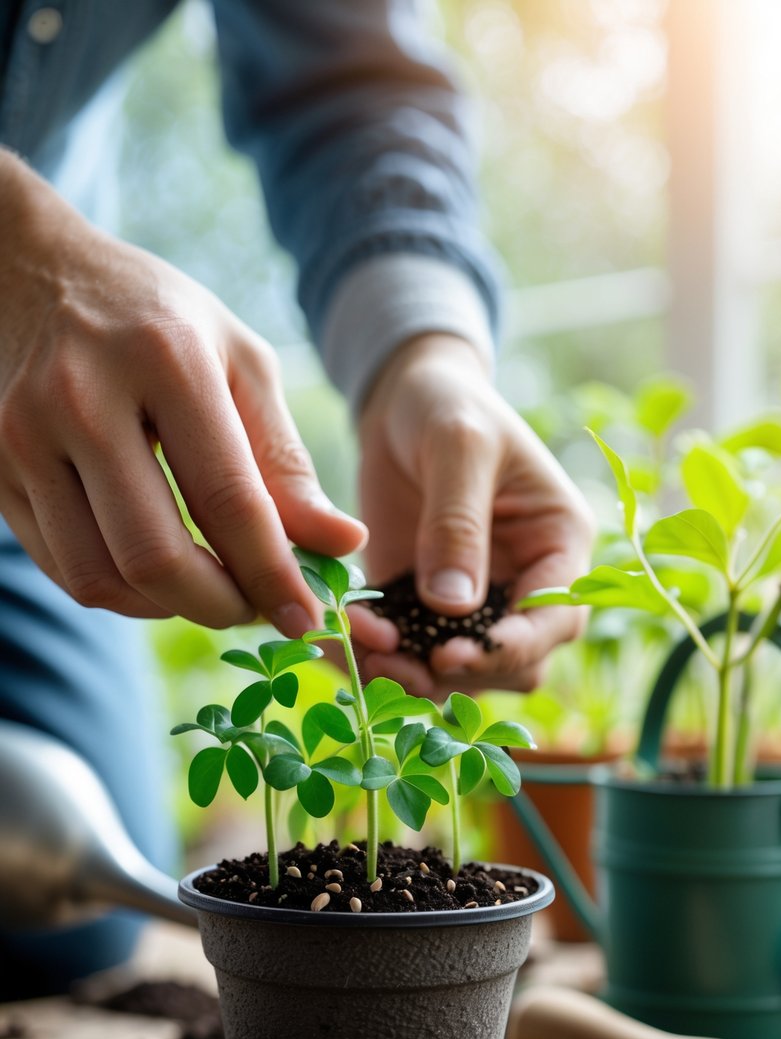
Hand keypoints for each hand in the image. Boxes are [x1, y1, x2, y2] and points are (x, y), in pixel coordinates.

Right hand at [0, 152, 366, 633]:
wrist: (30, 272)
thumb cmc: (157, 322)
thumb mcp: (238, 363)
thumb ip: (286, 461)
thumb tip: (344, 545)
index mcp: (165, 358)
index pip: (228, 500)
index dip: (274, 575)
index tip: (306, 619)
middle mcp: (82, 397)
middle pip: (155, 556)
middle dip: (220, 606)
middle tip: (257, 609)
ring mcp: (24, 436)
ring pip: (101, 578)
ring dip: (169, 610)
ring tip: (211, 589)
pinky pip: (64, 568)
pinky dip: (123, 592)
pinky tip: (158, 572)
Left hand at [355, 334, 593, 694]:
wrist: (402, 401)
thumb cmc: (448, 406)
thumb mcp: (459, 447)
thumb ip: (457, 522)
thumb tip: (453, 605)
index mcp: (558, 544)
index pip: (558, 618)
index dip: (511, 648)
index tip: (450, 654)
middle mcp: (525, 584)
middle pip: (513, 664)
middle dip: (456, 672)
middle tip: (390, 659)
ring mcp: (475, 603)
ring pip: (461, 672)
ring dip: (412, 673)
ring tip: (361, 644)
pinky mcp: (425, 608)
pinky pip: (410, 652)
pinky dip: (379, 656)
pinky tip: (344, 634)